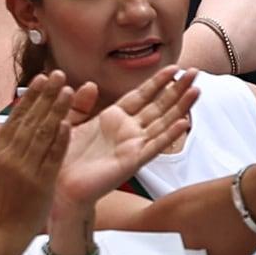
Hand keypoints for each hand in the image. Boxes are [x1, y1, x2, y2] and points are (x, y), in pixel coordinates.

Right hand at [0, 72, 74, 253]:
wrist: (0, 233)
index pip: (15, 118)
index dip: (30, 97)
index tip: (42, 79)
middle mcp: (11, 158)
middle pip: (31, 121)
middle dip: (46, 96)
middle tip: (59, 75)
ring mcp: (27, 170)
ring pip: (43, 134)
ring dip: (57, 111)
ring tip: (68, 90)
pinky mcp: (42, 184)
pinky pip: (52, 158)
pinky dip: (60, 140)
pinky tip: (69, 123)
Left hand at [53, 67, 199, 212]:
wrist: (58, 186)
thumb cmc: (62, 157)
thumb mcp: (67, 122)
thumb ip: (80, 103)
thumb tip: (90, 84)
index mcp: (113, 118)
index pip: (141, 95)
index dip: (158, 81)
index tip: (173, 67)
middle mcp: (127, 131)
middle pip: (158, 105)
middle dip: (177, 89)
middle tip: (195, 72)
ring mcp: (132, 146)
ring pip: (162, 122)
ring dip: (180, 107)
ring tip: (197, 91)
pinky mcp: (132, 162)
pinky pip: (154, 146)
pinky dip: (169, 135)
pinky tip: (184, 123)